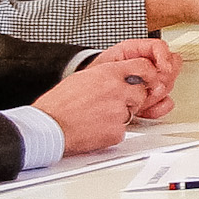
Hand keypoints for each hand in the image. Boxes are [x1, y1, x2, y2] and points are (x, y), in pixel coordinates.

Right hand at [32, 42, 176, 153]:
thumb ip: (106, 75)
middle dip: (131, 98)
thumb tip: (121, 75)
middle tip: (109, 104)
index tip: (149, 79)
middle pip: (141, 92)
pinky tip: (95, 128)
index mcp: (107, 74)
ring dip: (120, 115)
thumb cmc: (58, 104)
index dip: (148, 74)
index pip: (142, 67)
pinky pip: (123, 130)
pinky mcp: (117, 131)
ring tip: (97, 116)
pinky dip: (112, 130)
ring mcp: (119, 111)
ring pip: (132, 112)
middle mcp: (116, 90)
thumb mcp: (82, 77)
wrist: (49, 127)